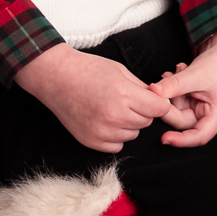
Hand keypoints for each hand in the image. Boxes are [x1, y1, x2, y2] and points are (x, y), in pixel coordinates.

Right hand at [16, 45, 175, 151]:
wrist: (57, 77)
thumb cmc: (89, 70)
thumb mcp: (121, 71)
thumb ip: (142, 88)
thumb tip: (160, 102)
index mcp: (124, 95)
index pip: (159, 109)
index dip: (159, 103)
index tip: (153, 99)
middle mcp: (114, 116)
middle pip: (146, 122)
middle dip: (142, 111)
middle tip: (126, 99)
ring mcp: (101, 131)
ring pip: (133, 135)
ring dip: (128, 124)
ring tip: (112, 108)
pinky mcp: (91, 142)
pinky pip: (117, 145)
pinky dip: (115, 136)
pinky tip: (104, 120)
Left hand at [150, 28, 216, 147]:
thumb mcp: (196, 74)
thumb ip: (174, 85)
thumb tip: (152, 92)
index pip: (199, 136)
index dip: (181, 140)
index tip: (163, 138)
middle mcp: (214, 116)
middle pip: (184, 120)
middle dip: (170, 102)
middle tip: (160, 86)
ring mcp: (207, 110)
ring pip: (181, 109)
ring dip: (173, 91)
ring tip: (176, 70)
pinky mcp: (200, 102)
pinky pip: (182, 101)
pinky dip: (177, 88)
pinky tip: (179, 70)